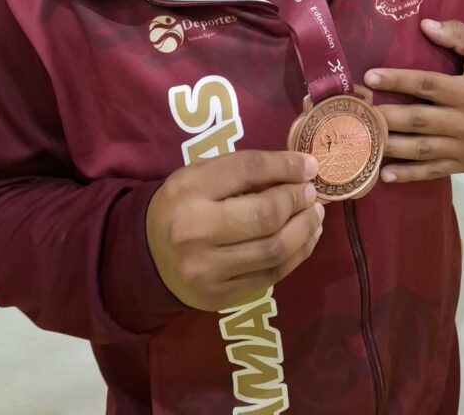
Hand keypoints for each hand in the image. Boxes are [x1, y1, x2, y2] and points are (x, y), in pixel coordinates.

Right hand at [146, 150, 324, 310]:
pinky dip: (296, 255)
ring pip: (273, 250)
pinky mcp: (218, 298)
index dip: (286, 166)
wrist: (147, 254)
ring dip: (304, 230)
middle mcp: (194, 230)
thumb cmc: (183, 204)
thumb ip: (245, 170)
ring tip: (315, 215)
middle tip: (312, 193)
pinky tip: (305, 239)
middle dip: (297, 202)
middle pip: (265, 215)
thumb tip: (302, 170)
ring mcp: (206, 270)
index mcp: (188, 189)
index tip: (311, 166)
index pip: (248, 170)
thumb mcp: (202, 175)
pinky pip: (270, 277)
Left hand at [364, 18, 463, 181]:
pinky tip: (383, 173)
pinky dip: (408, 175)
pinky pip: (432, 171)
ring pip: (420, 149)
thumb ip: (458, 35)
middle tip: (354, 109)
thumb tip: (425, 24)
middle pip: (418, 119)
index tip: (370, 76)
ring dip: (388, 145)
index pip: (428, 85)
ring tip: (360, 139)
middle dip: (384, 114)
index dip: (398, 80)